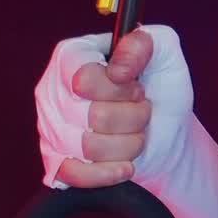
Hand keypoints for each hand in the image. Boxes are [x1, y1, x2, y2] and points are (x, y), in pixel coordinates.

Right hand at [34, 22, 186, 190]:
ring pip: (89, 147)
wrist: (167, 133)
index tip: (138, 85)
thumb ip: (143, 43)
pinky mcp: (56, 161)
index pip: (84, 78)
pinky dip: (108, 173)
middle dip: (133, 117)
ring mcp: (50, 127)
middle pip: (93, 116)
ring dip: (128, 144)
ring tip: (135, 133)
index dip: (120, 89)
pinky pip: (75, 174)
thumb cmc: (160, 89)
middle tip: (140, 110)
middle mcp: (53, 90)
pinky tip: (125, 165)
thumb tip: (117, 70)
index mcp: (71, 56)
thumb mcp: (164, 52)